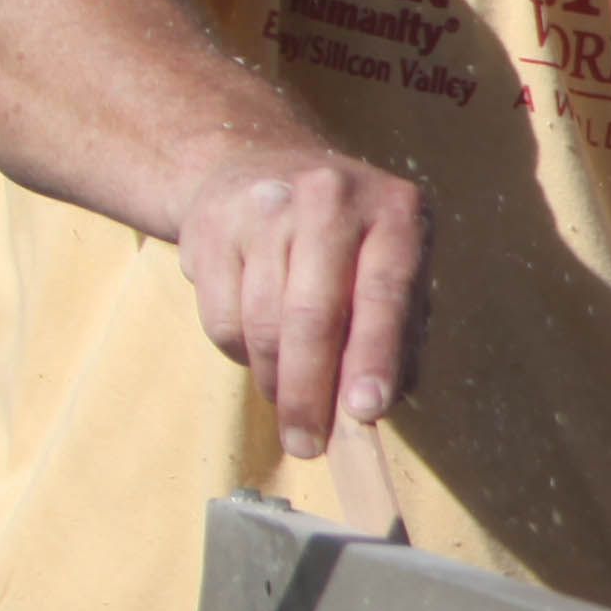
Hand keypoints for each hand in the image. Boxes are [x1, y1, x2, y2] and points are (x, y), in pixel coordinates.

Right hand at [175, 149, 428, 458]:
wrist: (261, 167)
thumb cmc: (349, 241)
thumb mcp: (393, 269)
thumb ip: (399, 336)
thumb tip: (378, 405)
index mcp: (395, 210)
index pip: (385, 292)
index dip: (374, 357)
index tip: (365, 411)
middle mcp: (330, 198)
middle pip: (311, 316)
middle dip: (309, 392)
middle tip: (308, 443)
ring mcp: (264, 208)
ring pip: (261, 324)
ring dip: (275, 380)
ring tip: (288, 398)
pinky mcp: (211, 228)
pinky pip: (221, 320)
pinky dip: (241, 352)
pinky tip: (258, 346)